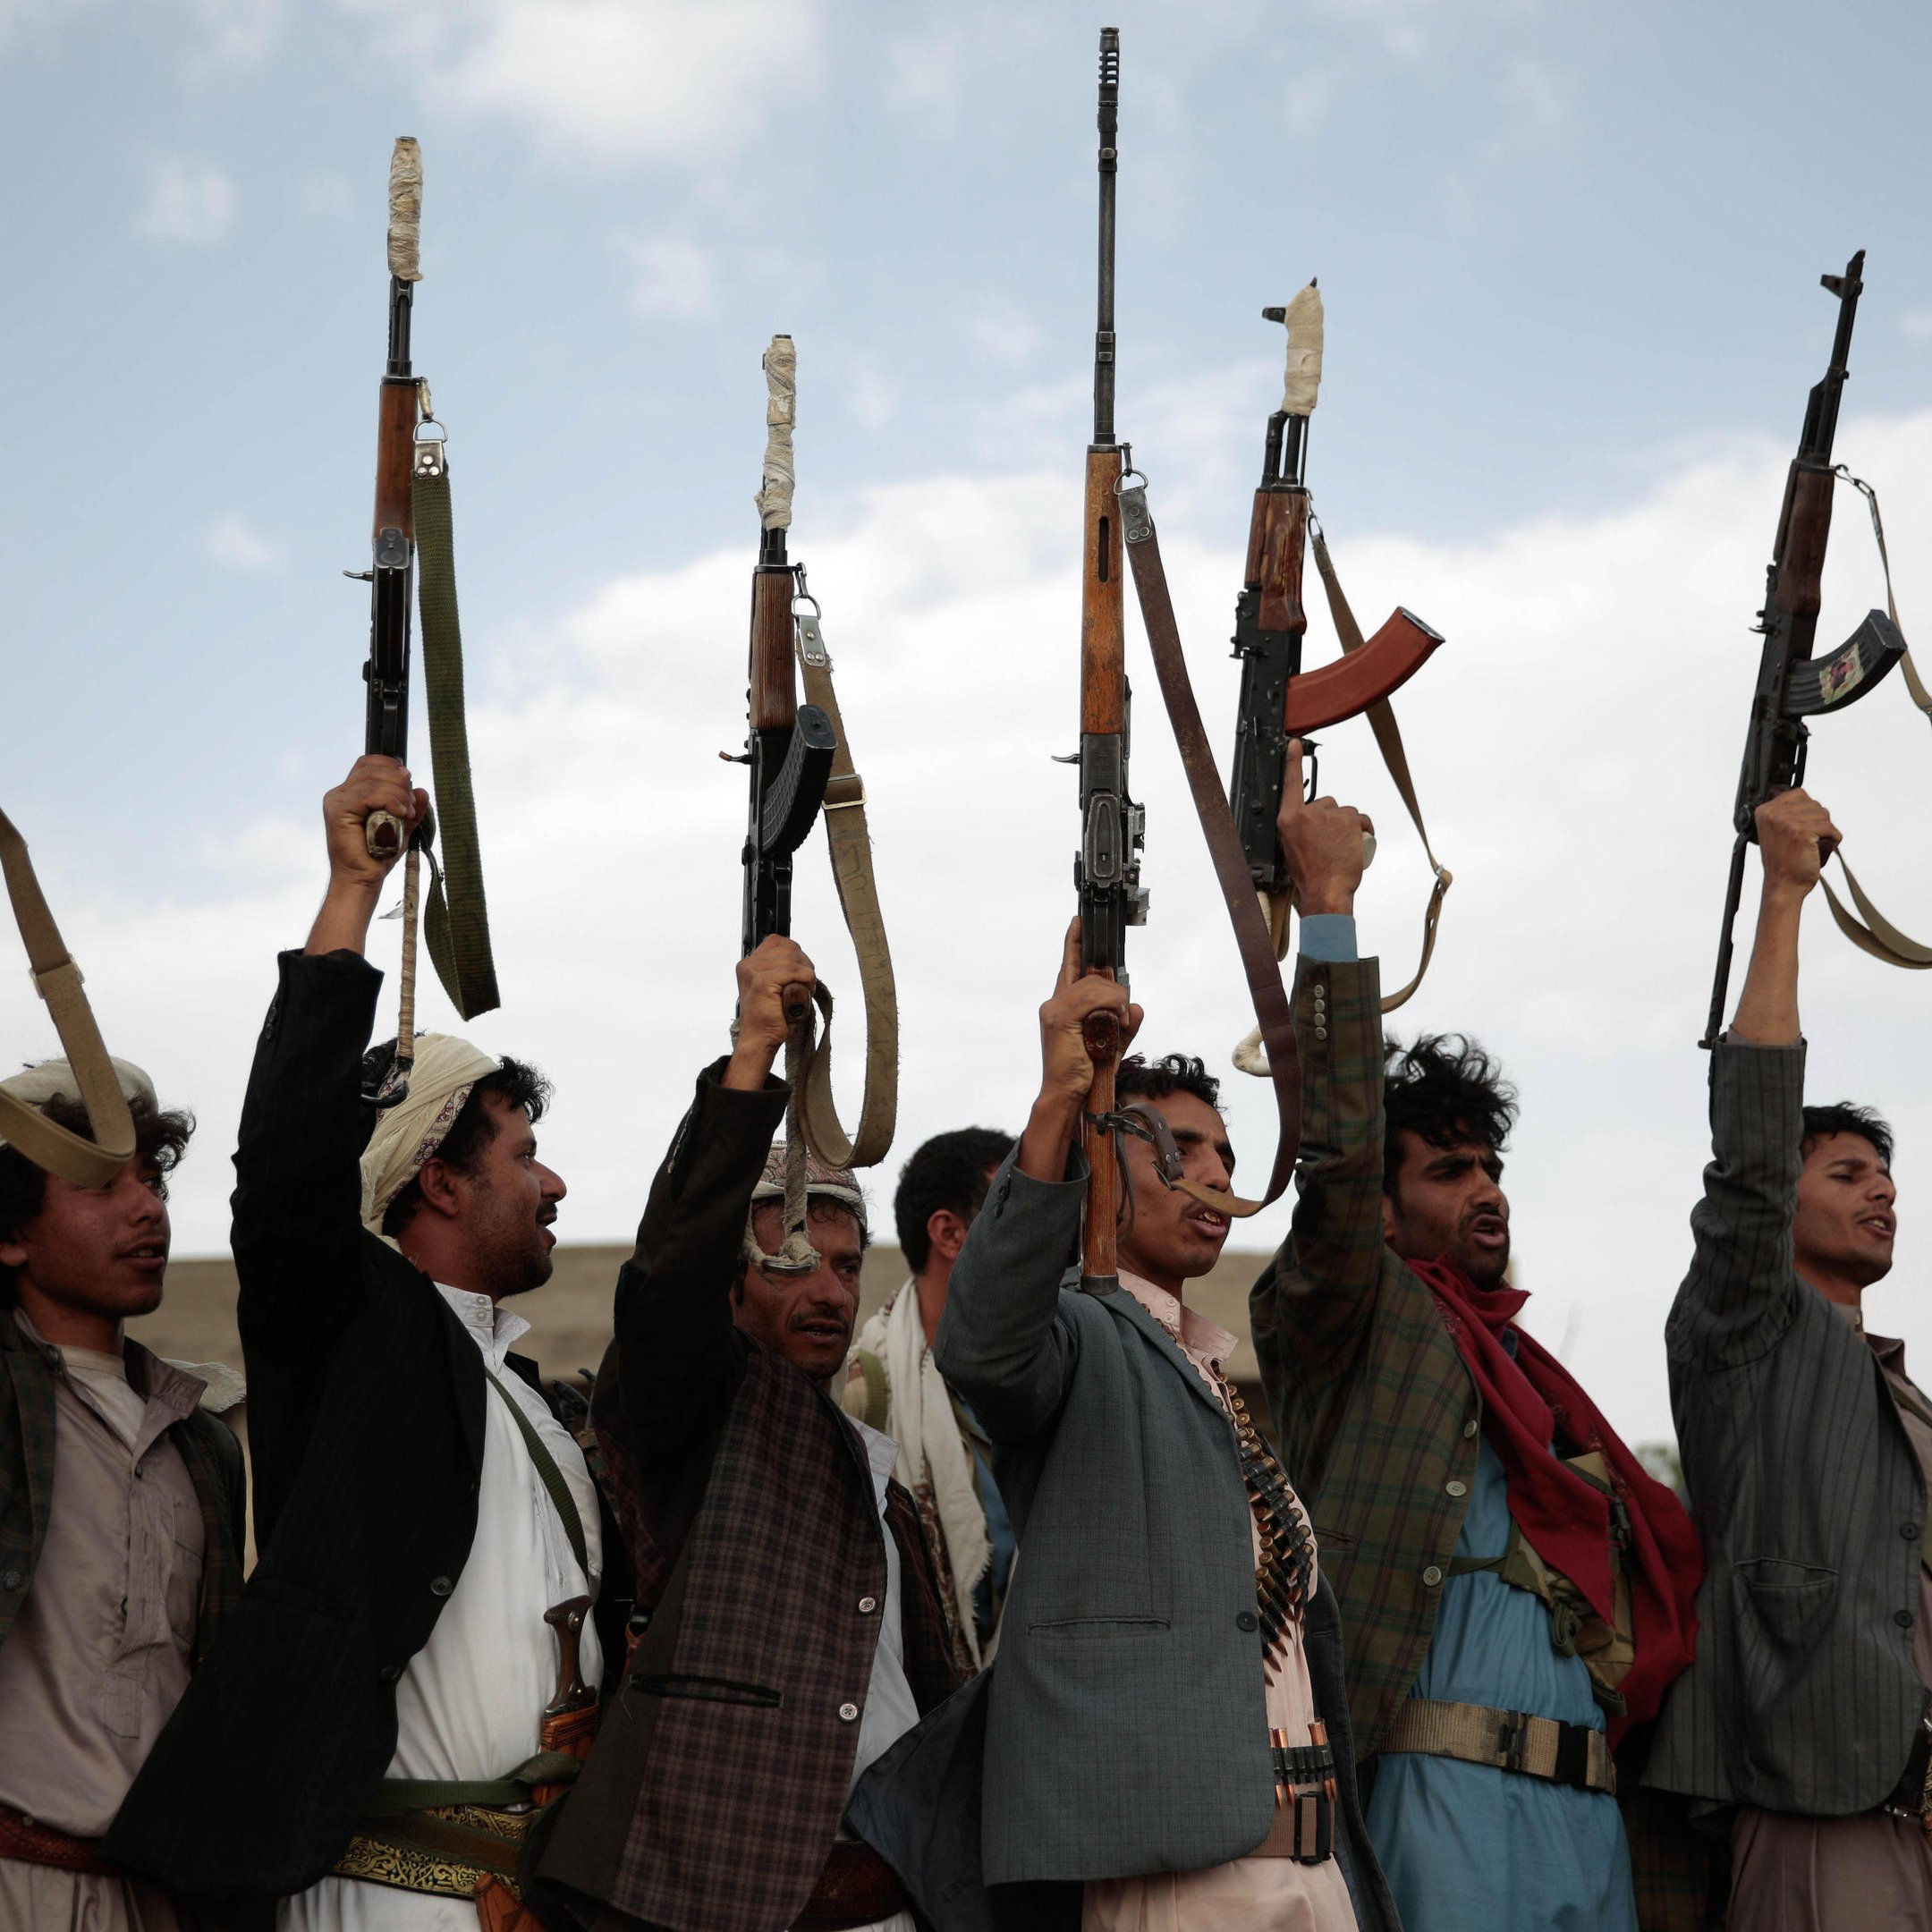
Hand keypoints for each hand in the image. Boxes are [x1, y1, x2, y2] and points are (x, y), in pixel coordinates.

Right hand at [323, 755, 426, 892]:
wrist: (363, 878)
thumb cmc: (379, 855)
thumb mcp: (403, 826)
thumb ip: (411, 808)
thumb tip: (422, 791)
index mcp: (352, 792)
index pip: (370, 763)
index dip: (392, 767)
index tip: (409, 787)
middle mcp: (341, 793)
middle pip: (372, 766)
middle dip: (399, 781)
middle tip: (410, 804)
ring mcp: (337, 800)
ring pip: (373, 780)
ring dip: (398, 793)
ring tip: (406, 813)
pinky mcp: (338, 810)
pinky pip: (368, 794)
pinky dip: (389, 800)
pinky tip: (400, 813)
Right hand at [726, 935, 815, 1089]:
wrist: (759, 1039)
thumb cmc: (770, 1017)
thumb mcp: (774, 987)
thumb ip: (780, 969)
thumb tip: (799, 957)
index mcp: (749, 964)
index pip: (778, 941)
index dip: (795, 954)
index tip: (801, 971)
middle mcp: (748, 965)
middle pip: (789, 947)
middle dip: (804, 964)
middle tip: (806, 984)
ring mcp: (753, 972)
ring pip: (793, 958)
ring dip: (806, 974)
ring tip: (805, 990)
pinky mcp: (762, 982)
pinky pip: (793, 971)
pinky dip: (805, 980)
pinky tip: (805, 992)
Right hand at [1038, 919, 1142, 1103]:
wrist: (1068, 1094)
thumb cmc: (1086, 1071)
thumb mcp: (1113, 1042)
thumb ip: (1126, 1023)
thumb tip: (1136, 1005)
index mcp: (1061, 1005)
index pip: (1068, 966)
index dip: (1073, 943)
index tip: (1078, 922)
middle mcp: (1054, 1003)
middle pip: (1090, 977)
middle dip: (1114, 991)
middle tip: (1122, 1016)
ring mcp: (1055, 1010)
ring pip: (1094, 986)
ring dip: (1115, 1001)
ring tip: (1119, 1024)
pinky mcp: (1061, 1018)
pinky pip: (1093, 999)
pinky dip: (1111, 1006)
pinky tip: (1116, 1021)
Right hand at [1277, 740, 1372, 915]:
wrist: (1325, 890)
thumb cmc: (1309, 876)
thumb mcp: (1290, 850)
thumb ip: (1297, 830)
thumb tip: (1308, 823)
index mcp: (1288, 820)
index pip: (1290, 784)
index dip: (1292, 761)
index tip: (1293, 744)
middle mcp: (1307, 813)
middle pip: (1325, 804)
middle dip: (1331, 820)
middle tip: (1329, 845)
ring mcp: (1329, 815)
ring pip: (1344, 814)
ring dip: (1347, 829)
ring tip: (1342, 851)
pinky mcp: (1349, 820)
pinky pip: (1361, 820)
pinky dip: (1363, 831)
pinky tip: (1358, 846)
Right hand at [1755, 788, 1839, 896]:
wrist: (1783, 886)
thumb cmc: (1784, 861)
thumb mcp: (1776, 830)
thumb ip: (1785, 811)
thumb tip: (1802, 793)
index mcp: (1764, 811)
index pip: (1798, 793)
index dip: (1807, 811)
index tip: (1800, 830)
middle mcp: (1772, 813)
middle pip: (1813, 803)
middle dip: (1817, 821)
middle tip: (1806, 840)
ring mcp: (1786, 822)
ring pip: (1824, 814)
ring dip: (1825, 831)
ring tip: (1812, 845)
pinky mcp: (1801, 832)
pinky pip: (1830, 828)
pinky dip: (1833, 839)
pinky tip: (1820, 849)